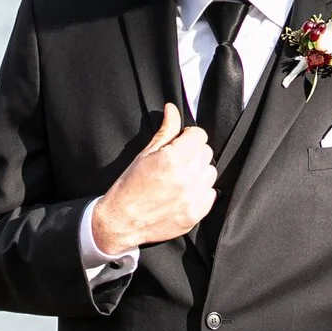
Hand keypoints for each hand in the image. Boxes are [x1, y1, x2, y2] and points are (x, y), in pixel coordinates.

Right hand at [92, 102, 216, 253]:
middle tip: (177, 160)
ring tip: (180, 177)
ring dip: (198, 171)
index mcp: (172, 159)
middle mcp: (186, 178)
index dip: (189, 136)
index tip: (181, 141)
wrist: (121, 221)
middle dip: (194, 152)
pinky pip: (210, 193)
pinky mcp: (195, 214)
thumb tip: (172, 109)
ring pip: (210, 172)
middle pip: (206, 152)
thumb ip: (165, 130)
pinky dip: (200, 191)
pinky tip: (183, 192)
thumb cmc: (129, 186)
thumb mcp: (145, 154)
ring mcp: (192, 198)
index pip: (199, 135)